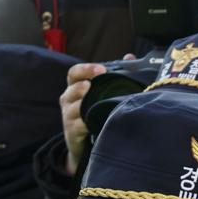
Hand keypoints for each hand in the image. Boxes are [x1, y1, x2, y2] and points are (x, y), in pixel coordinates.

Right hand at [58, 61, 107, 175]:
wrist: (85, 141)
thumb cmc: (95, 111)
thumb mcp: (102, 92)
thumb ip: (116, 74)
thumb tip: (130, 57)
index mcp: (75, 86)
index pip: (74, 73)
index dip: (86, 69)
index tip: (102, 70)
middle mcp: (68, 99)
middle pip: (71, 89)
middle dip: (81, 86)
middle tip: (92, 85)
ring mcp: (68, 116)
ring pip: (72, 108)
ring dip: (82, 105)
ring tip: (94, 103)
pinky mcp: (72, 131)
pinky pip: (77, 125)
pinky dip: (85, 123)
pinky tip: (95, 121)